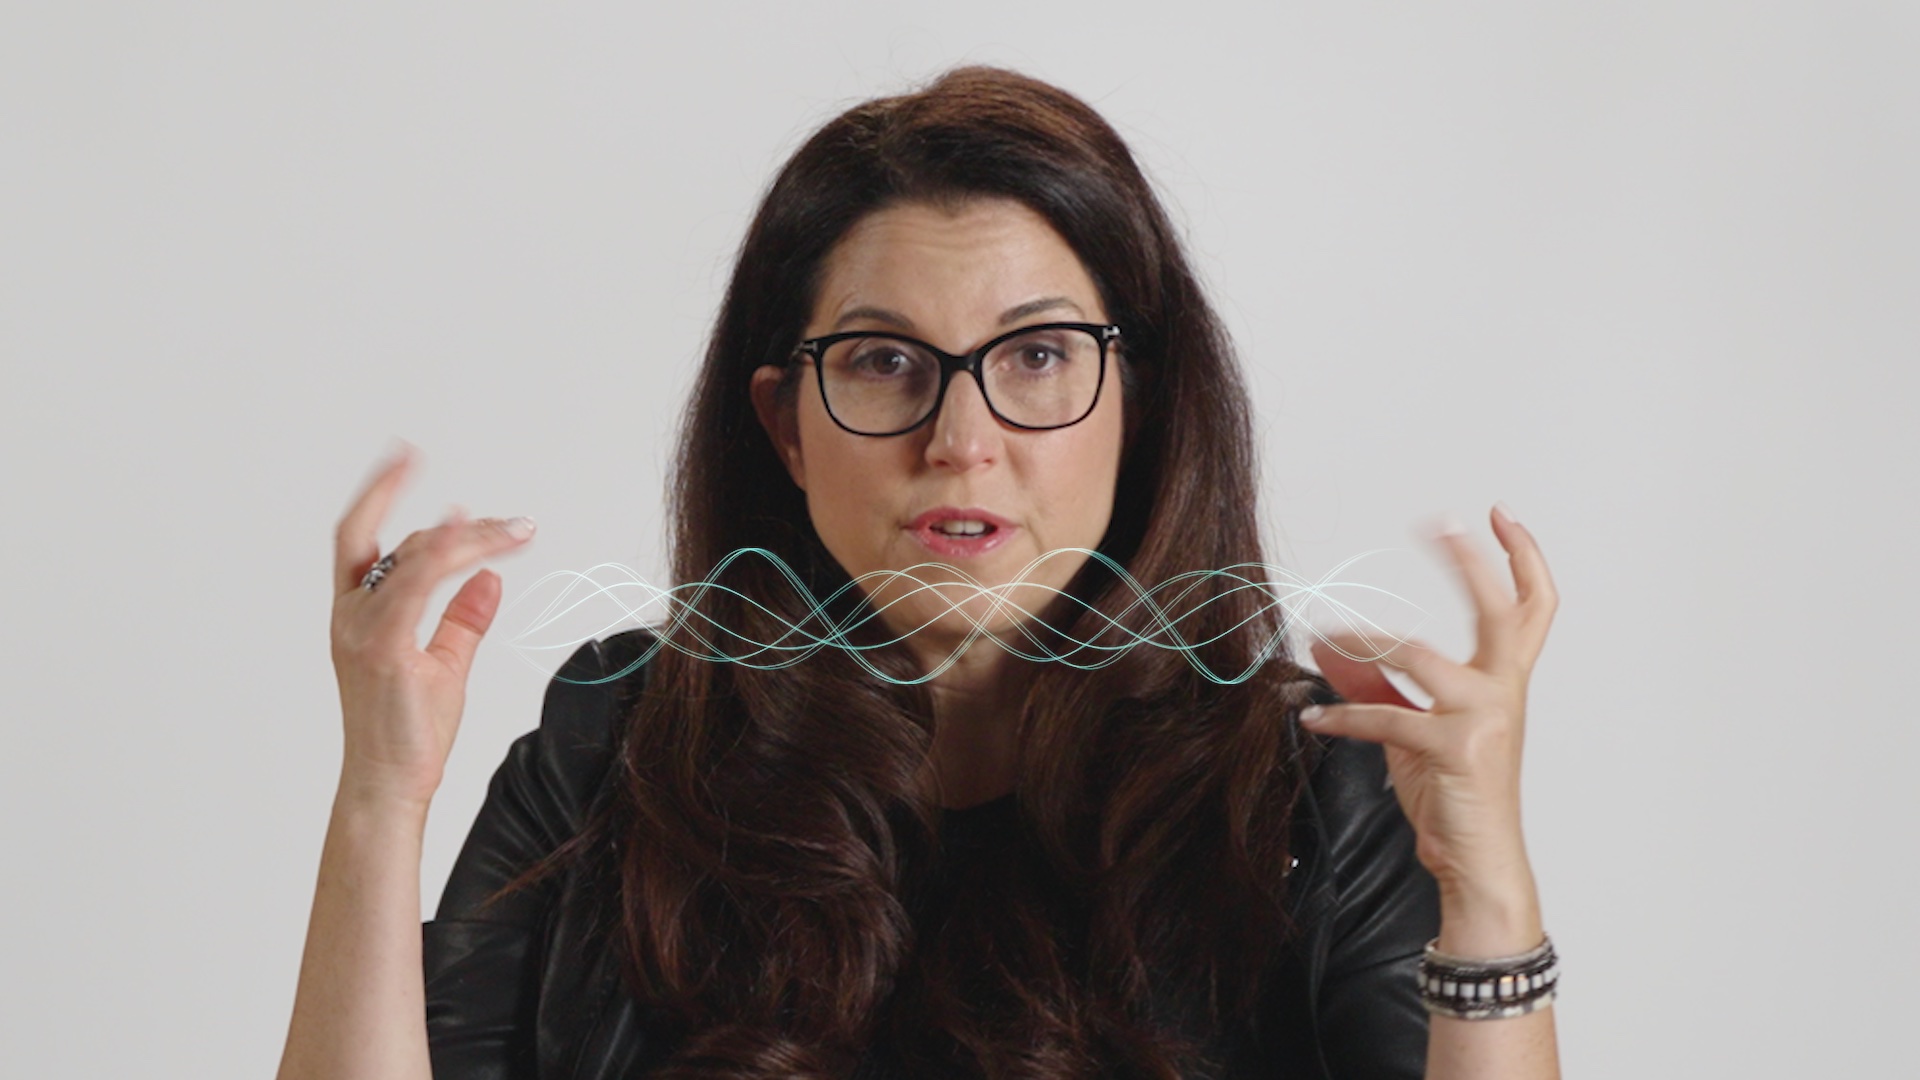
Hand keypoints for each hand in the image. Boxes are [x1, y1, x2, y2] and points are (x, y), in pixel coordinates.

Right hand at [329, 445, 535, 809]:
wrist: (389, 784)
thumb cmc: (409, 733)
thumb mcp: (446, 665)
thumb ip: (464, 619)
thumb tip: (489, 578)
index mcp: (359, 616)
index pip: (358, 540)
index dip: (378, 496)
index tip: (405, 460)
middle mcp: (352, 616)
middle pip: (394, 542)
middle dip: (421, 505)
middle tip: (463, 486)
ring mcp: (364, 630)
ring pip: (415, 557)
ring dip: (468, 536)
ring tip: (514, 530)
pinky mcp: (385, 647)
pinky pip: (416, 584)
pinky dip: (445, 553)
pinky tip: (473, 535)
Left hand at [1300, 504, 1558, 935]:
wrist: (1476, 861)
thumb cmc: (1455, 795)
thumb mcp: (1415, 732)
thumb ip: (1382, 686)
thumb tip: (1334, 648)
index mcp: (1505, 682)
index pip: (1532, 607)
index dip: (1522, 558)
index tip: (1499, 516)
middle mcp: (1504, 692)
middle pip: (1503, 610)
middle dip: (1473, 561)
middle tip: (1441, 523)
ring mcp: (1484, 718)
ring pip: (1419, 655)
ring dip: (1365, 641)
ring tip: (1326, 636)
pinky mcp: (1455, 748)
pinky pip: (1386, 717)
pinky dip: (1343, 716)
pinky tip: (1315, 720)